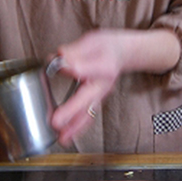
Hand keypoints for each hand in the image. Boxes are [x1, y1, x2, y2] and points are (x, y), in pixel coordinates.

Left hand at [50, 30, 129, 145]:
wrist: (125, 54)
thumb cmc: (108, 46)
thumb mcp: (92, 41)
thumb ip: (75, 51)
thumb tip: (59, 58)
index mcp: (102, 67)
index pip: (83, 69)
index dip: (69, 66)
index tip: (58, 62)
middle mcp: (102, 85)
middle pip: (87, 100)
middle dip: (71, 113)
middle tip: (56, 122)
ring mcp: (101, 95)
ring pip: (89, 114)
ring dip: (75, 128)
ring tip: (62, 139)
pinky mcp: (97, 100)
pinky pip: (88, 116)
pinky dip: (78, 127)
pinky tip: (67, 135)